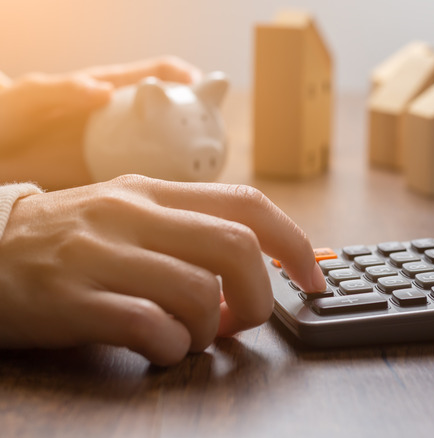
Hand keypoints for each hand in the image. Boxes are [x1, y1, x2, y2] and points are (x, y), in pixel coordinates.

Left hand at [0, 56, 201, 189]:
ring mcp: (123, 153)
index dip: (188, 79)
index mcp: (112, 95)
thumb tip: (103, 94)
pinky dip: (168, 196)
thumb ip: (62, 91)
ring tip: (204, 180)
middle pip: (179, 120)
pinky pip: (151, 189)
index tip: (204, 90)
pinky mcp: (116, 184)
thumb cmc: (5, 119)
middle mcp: (125, 124)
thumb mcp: (26, 99)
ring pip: (172, 155)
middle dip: (205, 127)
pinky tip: (174, 208)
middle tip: (214, 142)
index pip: (161, 76)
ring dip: (192, 165)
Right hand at [0, 175, 326, 365]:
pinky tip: (158, 347)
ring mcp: (101, 255)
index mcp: (157, 192)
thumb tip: (270, 258)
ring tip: (190, 333)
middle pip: (236, 249)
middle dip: (257, 297)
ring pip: (199, 292)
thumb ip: (196, 229)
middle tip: (240, 319)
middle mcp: (133, 214)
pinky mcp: (73, 300)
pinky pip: (150, 326)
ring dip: (210, 328)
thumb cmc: (74, 240)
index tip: (314, 278)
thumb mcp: (134, 214)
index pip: (249, 205)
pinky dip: (171, 347)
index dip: (294, 244)